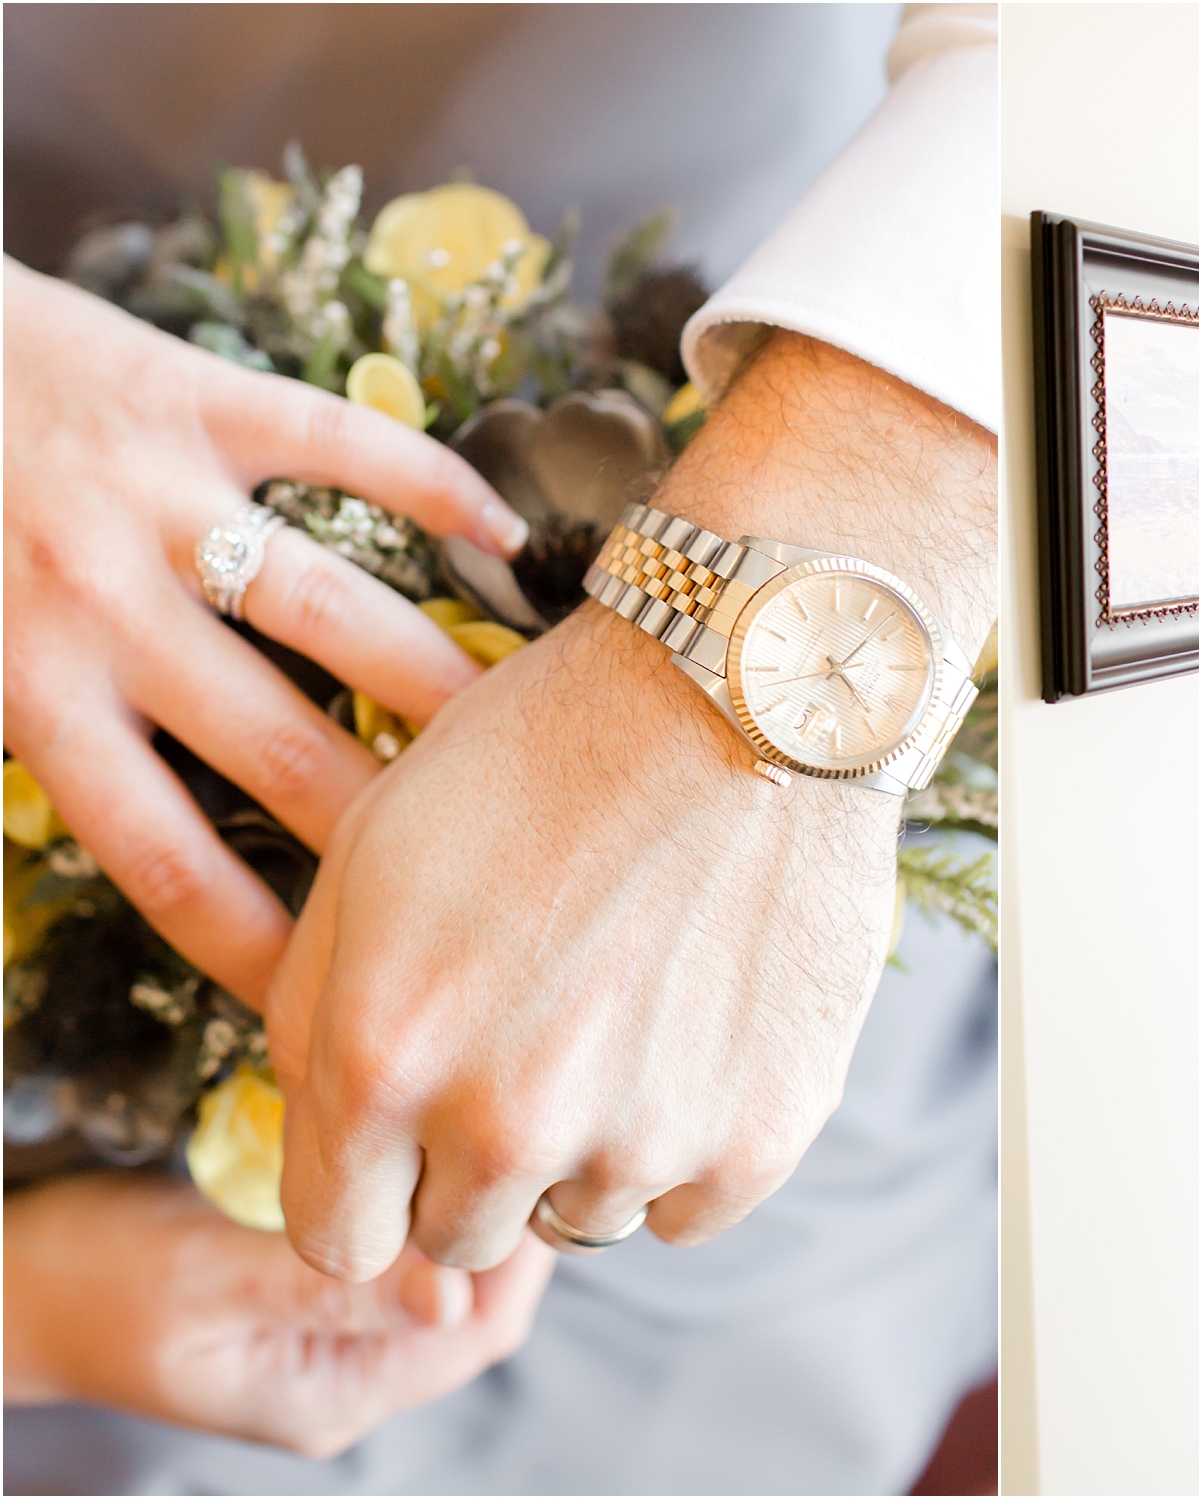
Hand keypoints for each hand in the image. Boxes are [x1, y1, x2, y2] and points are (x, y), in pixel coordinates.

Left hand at [2, 260, 525, 1005]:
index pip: (170, 860)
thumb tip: (150, 871)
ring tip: (522, 745)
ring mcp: (161, 499)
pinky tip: (505, 542)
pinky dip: (438, 489)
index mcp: (29, 691)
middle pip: (285, 751)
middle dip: (392, 836)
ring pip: (339, 613)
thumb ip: (27, 751)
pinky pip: (346, 444)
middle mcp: (103, 606)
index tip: (338, 1002)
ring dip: (441, 686)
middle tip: (480, 895)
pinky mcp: (197, 396)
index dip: (266, 947)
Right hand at [3, 1173, 553, 1456]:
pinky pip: (397, 1265)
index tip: (530, 1161)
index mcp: (330, 1392)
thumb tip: (449, 1292)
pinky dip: (419, 1214)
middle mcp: (346, 1379)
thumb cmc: (87, 1281)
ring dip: (464, 1215)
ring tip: (472, 1134)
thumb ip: (327, 1287)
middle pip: (475, 1309)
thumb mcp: (207, 1276)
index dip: (521, 1252)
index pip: (480, 1331)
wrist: (9, 1287)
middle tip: (514, 1129)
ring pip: (442, 1281)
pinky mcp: (313, 1303)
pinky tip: (419, 1157)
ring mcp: (332, 1344)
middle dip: (503, 1227)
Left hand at [266, 331, 995, 1278]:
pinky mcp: (762, 1133)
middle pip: (462, 1238)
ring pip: (582, 1219)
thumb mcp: (371, 849)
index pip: (338, 1237)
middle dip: (472, 1166)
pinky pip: (689, 1210)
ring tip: (623, 1016)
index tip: (406, 1144)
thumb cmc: (549, 748)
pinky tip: (691, 1036)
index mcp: (384, 1056)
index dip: (367, 1189)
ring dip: (586, 1149)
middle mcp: (507, 1125)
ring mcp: (645, 1139)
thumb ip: (315, 1020)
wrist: (743, 689)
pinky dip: (684, 1148)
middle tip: (527, 1049)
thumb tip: (333, 1142)